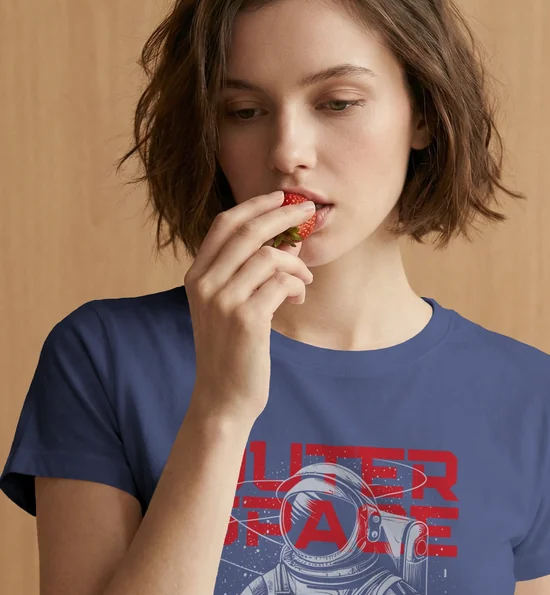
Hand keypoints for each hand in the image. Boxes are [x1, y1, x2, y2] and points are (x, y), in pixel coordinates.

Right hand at [183, 191, 314, 424]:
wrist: (222, 397)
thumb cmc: (231, 350)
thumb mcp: (227, 306)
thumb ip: (244, 273)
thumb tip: (284, 240)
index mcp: (196, 276)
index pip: (225, 224)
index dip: (256, 205)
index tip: (281, 197)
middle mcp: (205, 284)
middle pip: (248, 230)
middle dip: (283, 215)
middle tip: (308, 213)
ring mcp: (224, 301)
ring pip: (270, 256)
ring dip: (297, 263)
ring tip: (304, 278)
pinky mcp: (247, 319)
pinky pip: (282, 283)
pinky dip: (298, 285)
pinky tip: (298, 299)